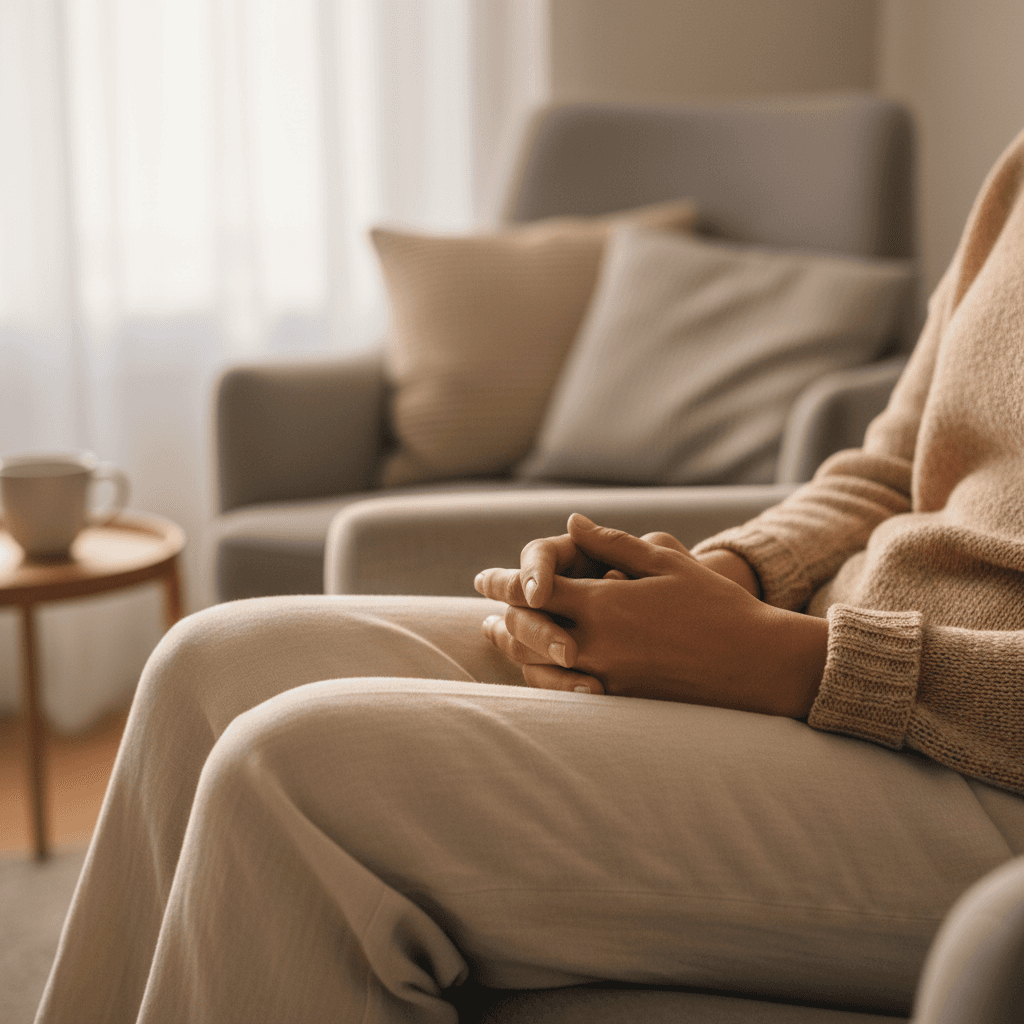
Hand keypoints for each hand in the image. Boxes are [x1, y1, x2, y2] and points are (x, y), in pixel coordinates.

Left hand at [477, 515, 825, 716]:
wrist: (756, 663)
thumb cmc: (714, 604)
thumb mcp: (665, 562)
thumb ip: (612, 544)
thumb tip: (571, 523)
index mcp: (603, 606)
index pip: (534, 592)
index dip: (503, 582)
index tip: (483, 578)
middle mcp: (596, 646)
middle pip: (528, 633)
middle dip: (502, 619)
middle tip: (485, 612)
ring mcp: (607, 680)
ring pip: (541, 669)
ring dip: (515, 652)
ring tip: (501, 638)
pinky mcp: (621, 703)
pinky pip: (566, 694)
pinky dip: (543, 680)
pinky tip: (539, 671)